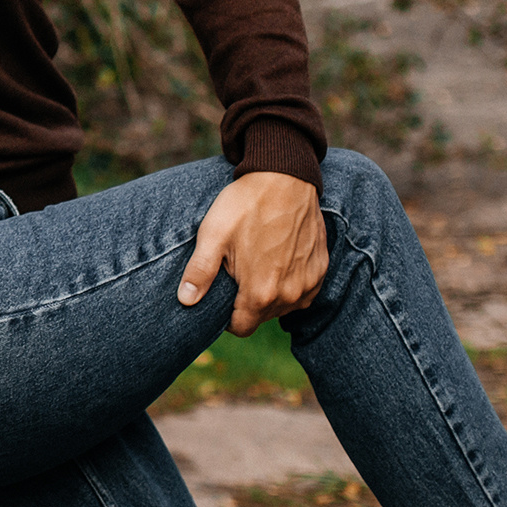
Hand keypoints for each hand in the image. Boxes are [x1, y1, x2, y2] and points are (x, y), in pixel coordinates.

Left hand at [178, 171, 328, 336]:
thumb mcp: (213, 235)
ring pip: (283, 305)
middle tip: (236, 272)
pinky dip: (289, 282)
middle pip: (262, 316)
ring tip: (256, 261)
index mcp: (260, 293)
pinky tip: (277, 258)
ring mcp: (309, 284)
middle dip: (246, 302)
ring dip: (269, 292)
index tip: (220, 297)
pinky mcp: (321, 270)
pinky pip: (302, 290)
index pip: (241, 327)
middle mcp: (290, 296)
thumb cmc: (245, 206)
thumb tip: (185, 301)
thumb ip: (200, 272)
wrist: (285, 179)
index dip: (226, 317)